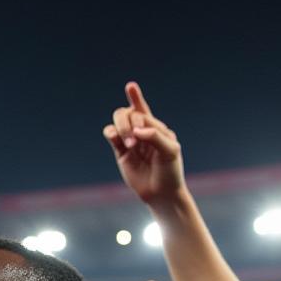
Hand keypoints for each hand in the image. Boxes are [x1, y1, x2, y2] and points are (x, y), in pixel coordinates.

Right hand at [104, 82, 184, 205]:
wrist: (161, 193)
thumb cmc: (170, 171)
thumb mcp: (170, 151)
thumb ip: (155, 136)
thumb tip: (136, 130)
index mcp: (156, 127)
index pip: (143, 109)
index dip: (135, 97)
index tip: (130, 86)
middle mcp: (141, 131)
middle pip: (128, 113)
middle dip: (130, 122)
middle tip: (135, 140)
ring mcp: (130, 142)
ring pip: (118, 122)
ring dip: (121, 128)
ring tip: (129, 145)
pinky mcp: (120, 153)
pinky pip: (111, 137)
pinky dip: (110, 133)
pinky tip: (114, 137)